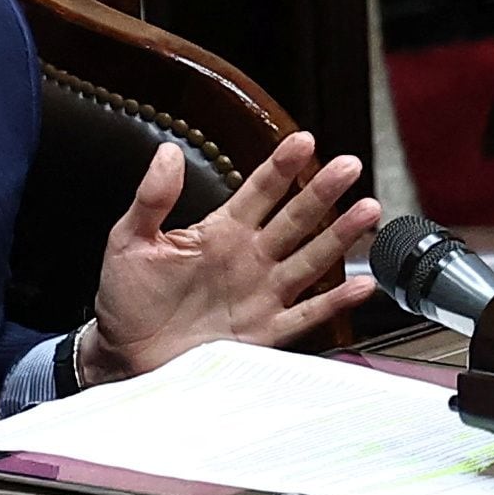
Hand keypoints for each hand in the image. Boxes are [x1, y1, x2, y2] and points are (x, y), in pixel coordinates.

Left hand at [86, 132, 381, 382]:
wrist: (126, 354)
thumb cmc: (127, 296)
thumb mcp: (130, 240)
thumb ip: (152, 197)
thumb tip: (165, 151)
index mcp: (219, 232)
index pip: (257, 191)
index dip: (280, 166)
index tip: (303, 140)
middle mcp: (249, 258)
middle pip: (294, 218)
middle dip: (322, 191)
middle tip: (349, 165)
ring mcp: (262, 294)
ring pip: (310, 258)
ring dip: (340, 235)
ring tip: (367, 210)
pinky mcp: (266, 331)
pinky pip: (308, 313)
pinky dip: (336, 301)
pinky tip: (361, 284)